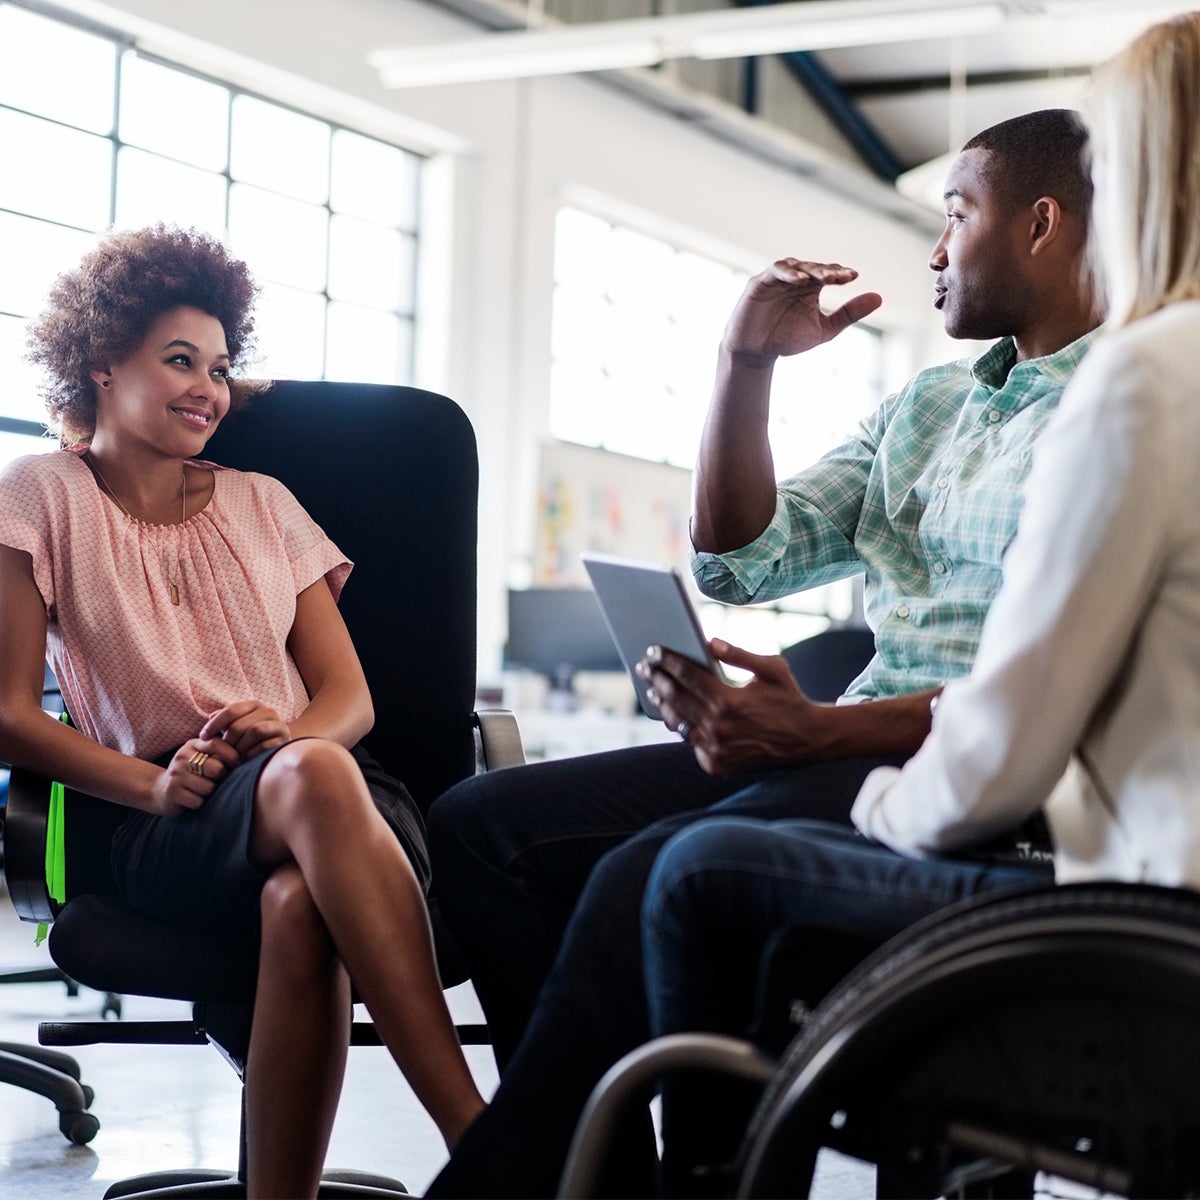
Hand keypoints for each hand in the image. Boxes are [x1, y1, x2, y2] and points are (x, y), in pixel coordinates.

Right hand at [150, 735, 240, 816]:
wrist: (161, 789)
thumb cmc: (192, 773)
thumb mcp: (203, 757)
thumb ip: (221, 753)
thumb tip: (249, 754)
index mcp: (193, 745)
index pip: (216, 744)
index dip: (231, 755)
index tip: (237, 764)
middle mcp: (182, 757)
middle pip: (216, 768)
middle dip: (220, 777)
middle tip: (215, 780)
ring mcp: (175, 774)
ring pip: (208, 787)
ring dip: (210, 792)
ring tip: (202, 789)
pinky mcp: (171, 791)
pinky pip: (198, 801)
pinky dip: (199, 803)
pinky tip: (192, 798)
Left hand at [201, 700, 291, 760]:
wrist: (277, 752)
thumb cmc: (250, 740)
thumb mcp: (237, 727)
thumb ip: (223, 721)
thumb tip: (211, 717)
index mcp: (254, 705)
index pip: (231, 710)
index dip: (215, 723)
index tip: (202, 737)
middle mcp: (268, 712)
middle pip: (240, 724)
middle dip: (227, 741)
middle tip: (221, 752)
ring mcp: (278, 725)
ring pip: (254, 731)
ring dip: (240, 747)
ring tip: (234, 757)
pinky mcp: (284, 740)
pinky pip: (265, 745)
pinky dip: (252, 754)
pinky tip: (246, 760)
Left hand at [636, 638, 833, 773]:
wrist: (807, 740)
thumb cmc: (788, 698)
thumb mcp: (771, 668)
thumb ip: (739, 654)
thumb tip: (710, 642)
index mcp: (729, 700)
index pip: (687, 675)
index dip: (667, 661)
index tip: (653, 650)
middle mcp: (718, 727)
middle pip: (675, 698)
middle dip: (656, 679)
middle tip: (644, 667)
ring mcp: (715, 749)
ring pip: (677, 723)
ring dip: (663, 705)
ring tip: (655, 690)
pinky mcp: (716, 764)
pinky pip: (691, 742)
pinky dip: (683, 727)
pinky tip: (675, 713)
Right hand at [722, 259, 882, 366]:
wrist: (755, 353)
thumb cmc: (787, 339)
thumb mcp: (824, 329)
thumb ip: (849, 314)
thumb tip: (879, 297)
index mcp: (811, 287)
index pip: (829, 273)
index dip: (840, 273)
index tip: (853, 277)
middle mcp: (795, 279)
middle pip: (814, 267)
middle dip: (828, 271)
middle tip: (841, 277)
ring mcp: (777, 279)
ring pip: (795, 265)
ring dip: (809, 269)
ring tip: (823, 277)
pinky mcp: (759, 283)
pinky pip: (774, 272)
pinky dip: (787, 273)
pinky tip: (800, 279)